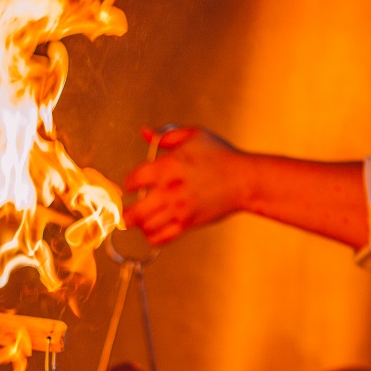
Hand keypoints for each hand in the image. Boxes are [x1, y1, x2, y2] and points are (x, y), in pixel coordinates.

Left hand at [122, 127, 245, 244]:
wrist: (245, 179)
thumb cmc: (221, 156)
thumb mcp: (194, 135)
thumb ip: (166, 135)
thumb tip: (145, 132)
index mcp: (168, 166)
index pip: (134, 180)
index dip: (130, 183)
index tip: (133, 185)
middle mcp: (170, 190)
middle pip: (134, 212)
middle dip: (126, 214)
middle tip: (126, 212)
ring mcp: (179, 209)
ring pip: (146, 226)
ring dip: (140, 225)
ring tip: (142, 220)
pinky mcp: (188, 223)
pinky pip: (162, 238)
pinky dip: (153, 238)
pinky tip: (152, 231)